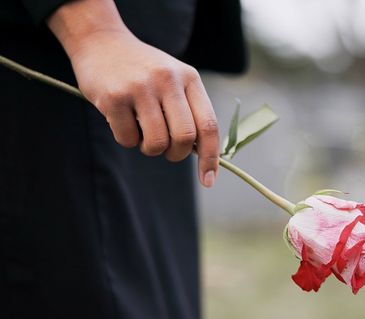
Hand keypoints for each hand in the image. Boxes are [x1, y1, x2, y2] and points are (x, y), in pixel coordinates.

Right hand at [48, 0, 218, 186]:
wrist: (101, 40)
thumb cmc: (144, 69)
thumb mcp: (174, 78)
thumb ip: (189, 110)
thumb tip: (201, 153)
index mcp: (189, 78)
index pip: (209, 125)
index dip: (211, 157)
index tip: (208, 180)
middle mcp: (168, 80)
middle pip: (184, 138)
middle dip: (176, 154)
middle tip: (166, 151)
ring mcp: (140, 88)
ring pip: (156, 143)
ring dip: (150, 149)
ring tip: (143, 134)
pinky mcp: (113, 97)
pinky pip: (127, 139)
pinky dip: (127, 140)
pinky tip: (122, 121)